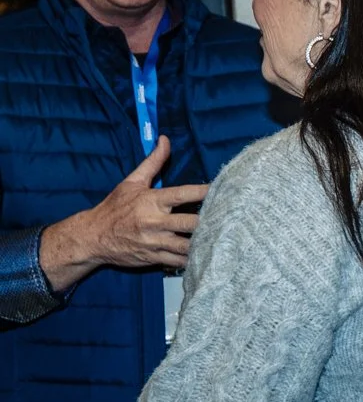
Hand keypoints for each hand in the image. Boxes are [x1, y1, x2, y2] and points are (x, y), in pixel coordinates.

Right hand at [38, 137, 207, 293]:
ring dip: (206, 243)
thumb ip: (152, 162)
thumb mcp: (131, 182)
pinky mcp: (154, 258)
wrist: (92, 237)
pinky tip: (208, 254)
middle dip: (211, 222)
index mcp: (151, 201)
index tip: (224, 190)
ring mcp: (155, 242)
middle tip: (231, 218)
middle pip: (191, 223)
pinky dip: (195, 259)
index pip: (183, 194)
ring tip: (224, 237)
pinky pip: (180, 261)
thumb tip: (165, 139)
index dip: (205, 192)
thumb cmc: (114, 207)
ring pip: (188, 245)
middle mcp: (155, 222)